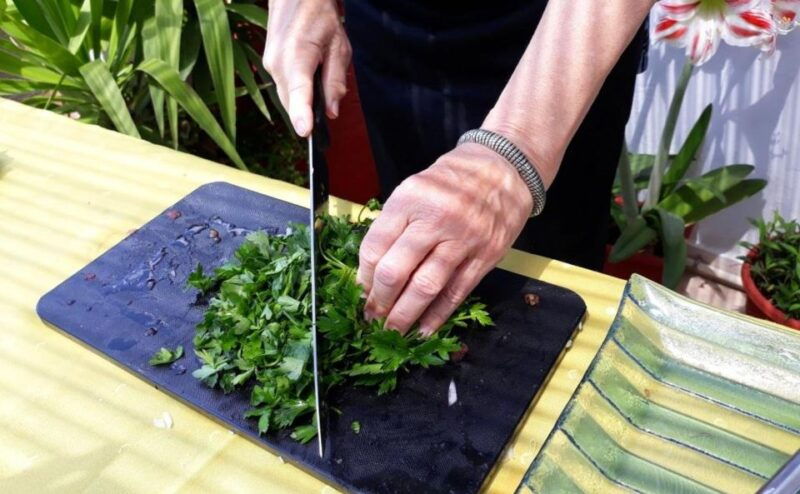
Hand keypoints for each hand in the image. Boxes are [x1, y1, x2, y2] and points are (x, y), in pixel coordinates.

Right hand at [262, 0, 351, 135]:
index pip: (299, 90)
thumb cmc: (319, 16)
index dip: (302, 113)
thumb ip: (335, 80)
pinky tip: (308, 92)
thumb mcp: (339, 46)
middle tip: (322, 133)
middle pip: (292, 102)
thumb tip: (333, 111)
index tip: (305, 131)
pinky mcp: (269, 64)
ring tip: (318, 105)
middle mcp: (278, 62)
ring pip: (287, 97)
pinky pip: (284, 88)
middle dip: (306, 116)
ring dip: (301, 105)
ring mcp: (270, 64)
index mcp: (297, 55)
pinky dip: (296, 95)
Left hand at [358, 143, 533, 335]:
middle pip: (396, 271)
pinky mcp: (486, 255)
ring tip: (393, 331)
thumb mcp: (414, 188)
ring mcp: (463, 239)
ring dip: (405, 315)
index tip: (359, 294)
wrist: (504, 168)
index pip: (375, 246)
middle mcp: (436, 218)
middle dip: (379, 302)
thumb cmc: (451, 180)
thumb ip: (394, 225)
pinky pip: (456, 292)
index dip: (363, 278)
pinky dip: (438, 315)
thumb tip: (371, 272)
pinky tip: (424, 329)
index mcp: (410, 198)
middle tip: (372, 319)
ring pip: (425, 287)